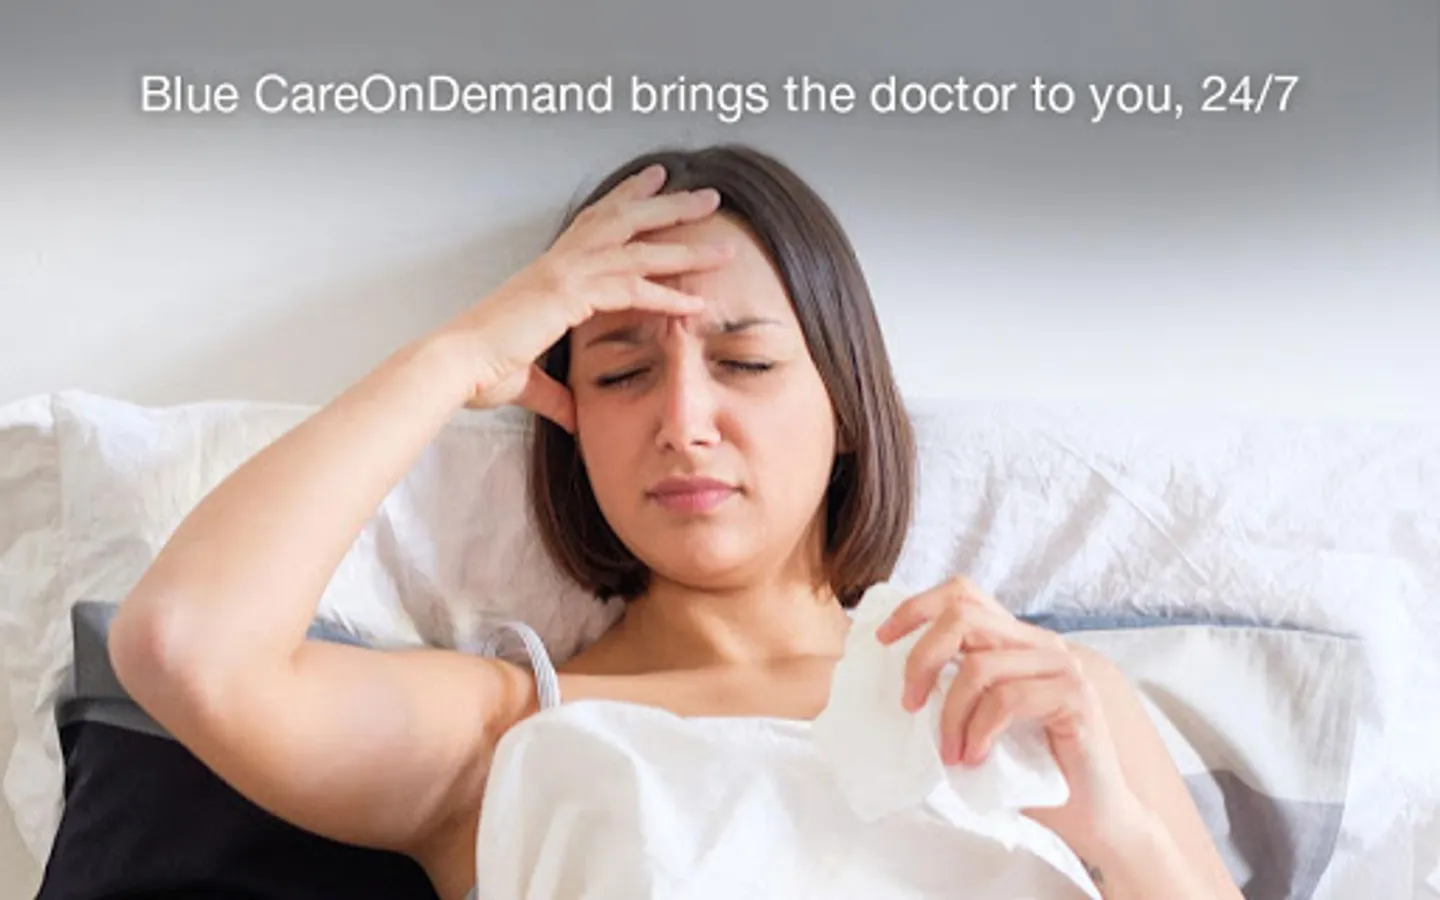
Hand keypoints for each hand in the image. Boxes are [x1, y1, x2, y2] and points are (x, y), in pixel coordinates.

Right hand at [433, 163, 735, 431]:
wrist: (455, 367)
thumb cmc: (480, 369)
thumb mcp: (529, 382)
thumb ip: (556, 396)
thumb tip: (574, 418)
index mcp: (550, 270)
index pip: (596, 222)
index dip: (627, 198)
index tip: (654, 179)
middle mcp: (560, 262)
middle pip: (624, 219)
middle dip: (668, 204)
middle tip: (706, 194)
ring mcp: (564, 274)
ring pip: (637, 248)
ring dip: (683, 245)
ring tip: (723, 242)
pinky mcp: (567, 296)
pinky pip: (629, 289)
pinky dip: (666, 294)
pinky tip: (697, 301)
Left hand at [875, 576, 1149, 855]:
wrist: (1093, 816)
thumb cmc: (1032, 772)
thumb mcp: (980, 722)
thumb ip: (954, 691)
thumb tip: (898, 683)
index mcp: (1016, 641)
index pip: (962, 594)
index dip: (915, 607)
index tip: (883, 640)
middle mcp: (1041, 644)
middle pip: (963, 617)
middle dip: (922, 658)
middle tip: (909, 704)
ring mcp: (1062, 667)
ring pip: (979, 666)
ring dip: (951, 715)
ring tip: (950, 753)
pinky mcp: (1075, 697)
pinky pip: (1007, 700)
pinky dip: (980, 731)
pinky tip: (975, 758)